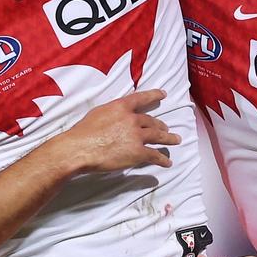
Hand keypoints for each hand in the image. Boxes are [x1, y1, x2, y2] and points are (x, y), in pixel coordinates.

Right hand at [59, 89, 178, 171]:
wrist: (81, 148)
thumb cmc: (83, 131)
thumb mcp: (98, 113)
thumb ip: (111, 112)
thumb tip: (115, 117)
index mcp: (121, 106)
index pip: (141, 98)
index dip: (154, 95)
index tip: (163, 94)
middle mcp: (132, 119)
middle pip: (151, 121)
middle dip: (160, 125)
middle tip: (166, 128)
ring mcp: (137, 136)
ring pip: (158, 136)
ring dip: (168, 138)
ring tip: (175, 140)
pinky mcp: (138, 152)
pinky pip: (154, 155)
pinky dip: (162, 159)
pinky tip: (167, 162)